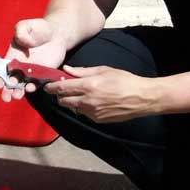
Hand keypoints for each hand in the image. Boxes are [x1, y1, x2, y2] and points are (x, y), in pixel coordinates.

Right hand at [0, 18, 67, 101]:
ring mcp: (31, 72)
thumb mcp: (27, 26)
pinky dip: (33, 87)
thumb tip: (22, 41)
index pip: (2, 69)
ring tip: (16, 96)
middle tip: (6, 96)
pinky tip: (30, 88)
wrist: (57, 34)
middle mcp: (19, 67)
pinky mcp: (43, 74)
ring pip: (22, 85)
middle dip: (6, 90)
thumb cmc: (39, 29)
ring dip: (18, 92)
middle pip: (10, 81)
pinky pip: (37, 83)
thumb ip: (21, 31)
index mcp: (11, 56)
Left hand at [44, 65, 159, 122]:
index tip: (47, 86)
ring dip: (71, 102)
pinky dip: (82, 108)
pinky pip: (83, 114)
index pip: (62, 88)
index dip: (51, 87)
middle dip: (60, 95)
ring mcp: (92, 112)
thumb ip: (82, 71)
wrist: (142, 98)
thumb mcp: (103, 70)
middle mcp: (88, 101)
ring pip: (72, 108)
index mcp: (88, 86)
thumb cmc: (125, 80)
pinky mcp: (97, 120)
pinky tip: (91, 101)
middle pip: (62, 101)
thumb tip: (66, 70)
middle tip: (63, 89)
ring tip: (80, 94)